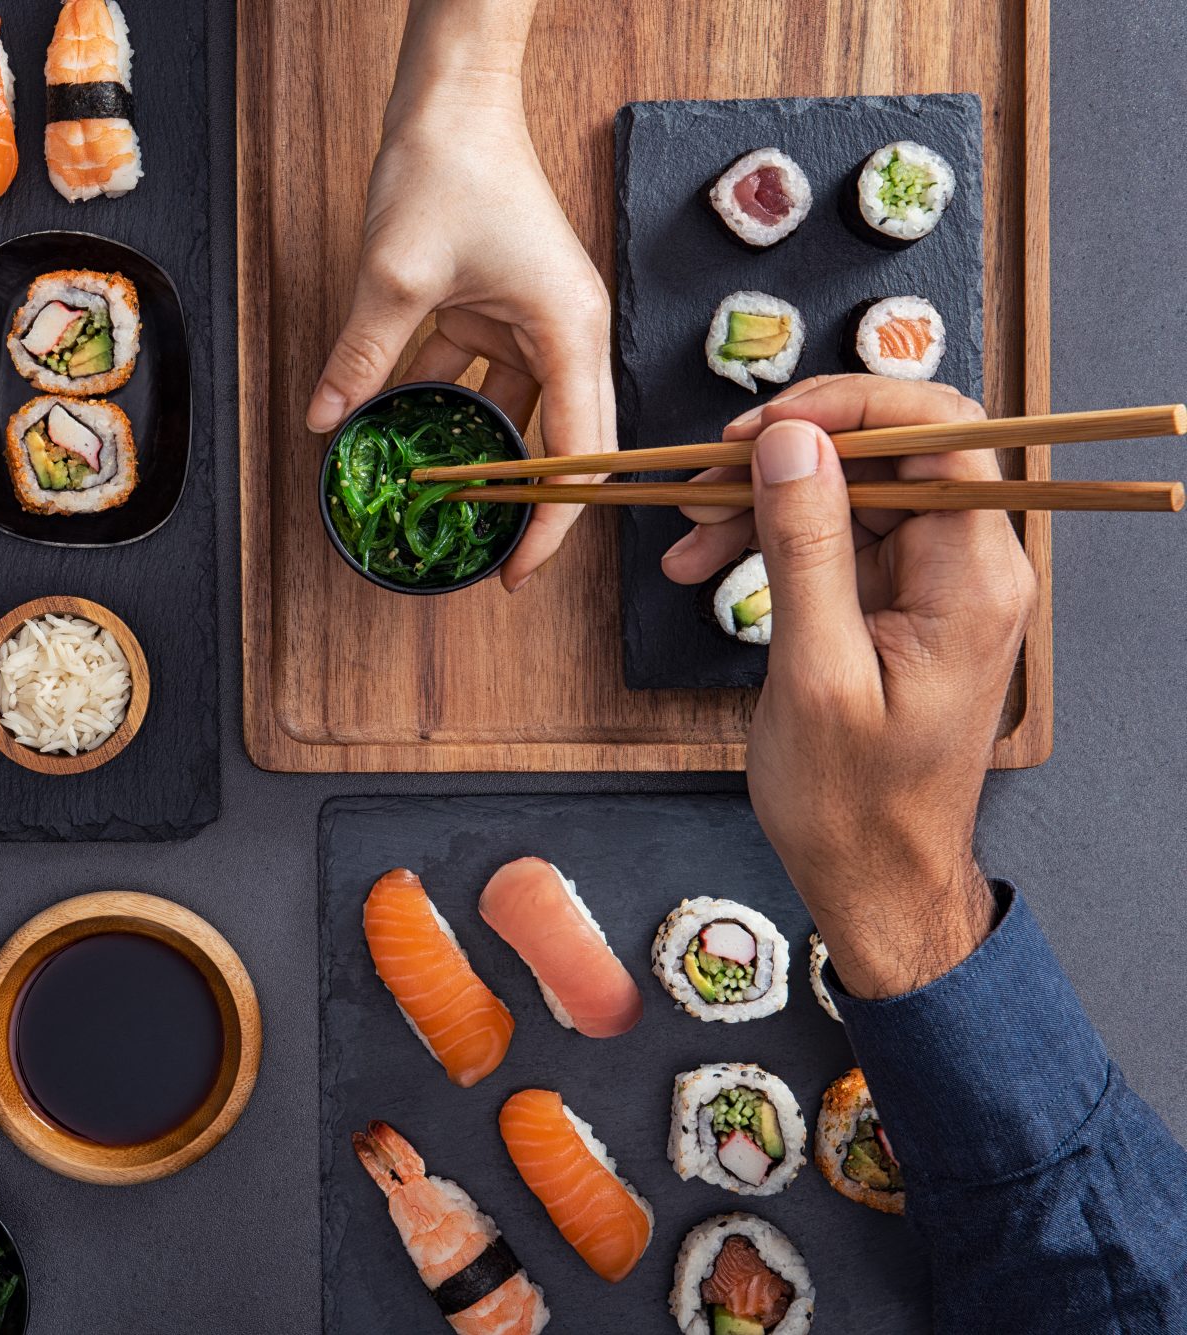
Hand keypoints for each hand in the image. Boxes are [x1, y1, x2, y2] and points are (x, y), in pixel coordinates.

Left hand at [306, 0, 612, 590]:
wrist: (452, 99)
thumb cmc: (450, 170)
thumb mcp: (395, 278)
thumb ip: (363, 359)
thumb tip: (327, 423)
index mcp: (570, 331)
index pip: (580, 454)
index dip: (552, 523)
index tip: (518, 572)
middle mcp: (567, 332)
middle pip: (562, 442)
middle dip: (527, 504)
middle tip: (488, 561)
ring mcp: (537, 322)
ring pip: (517, 413)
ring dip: (480, 458)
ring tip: (444, 511)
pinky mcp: (502, 309)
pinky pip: (481, 377)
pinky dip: (448, 408)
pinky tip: (407, 437)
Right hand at [663, 376, 1036, 998]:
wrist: (874, 878)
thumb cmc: (853, 804)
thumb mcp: (814, 674)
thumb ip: (804, 549)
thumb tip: (790, 443)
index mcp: (973, 579)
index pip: (938, 433)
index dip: (848, 407)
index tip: (762, 426)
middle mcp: (969, 568)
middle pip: (886, 456)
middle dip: (785, 456)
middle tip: (701, 483)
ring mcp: (935, 584)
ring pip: (850, 494)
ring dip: (763, 503)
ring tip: (687, 540)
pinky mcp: (899, 603)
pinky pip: (837, 539)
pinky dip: (771, 543)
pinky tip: (709, 567)